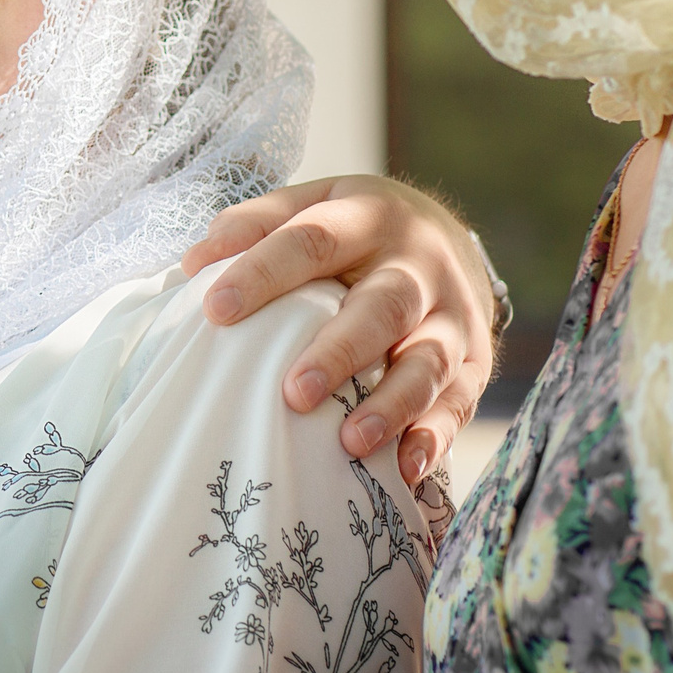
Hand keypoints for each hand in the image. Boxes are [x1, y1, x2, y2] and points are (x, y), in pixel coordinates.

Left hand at [184, 175, 496, 483]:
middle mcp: (418, 265)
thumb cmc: (356, 232)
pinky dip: (436, 435)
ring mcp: (454, 314)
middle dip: (342, 351)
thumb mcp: (313, 205)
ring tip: (351, 441)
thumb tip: (196, 263)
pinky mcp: (476, 359)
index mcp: (368, 217)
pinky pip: (461, 400)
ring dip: (392, 404)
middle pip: (384, 306)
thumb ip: (256, 224)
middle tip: (296, 393)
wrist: (449, 237)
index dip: (264, 272)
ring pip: (430, 360)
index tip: (216, 310)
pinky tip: (407, 468)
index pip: (313, 241)